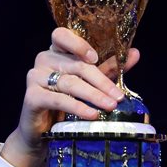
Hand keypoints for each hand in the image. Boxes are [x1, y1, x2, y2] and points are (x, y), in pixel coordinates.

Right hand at [1, 27, 141, 166]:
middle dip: (101, 82)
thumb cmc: (67, 102)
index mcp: (57, 51)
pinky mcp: (32, 96)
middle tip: (118, 96)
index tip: (95, 58)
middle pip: (76, 66)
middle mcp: (44, 59)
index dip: (78, 44)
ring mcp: (35, 77)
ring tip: (110, 106)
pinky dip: (77, 107)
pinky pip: (58, 99)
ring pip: (70, 83)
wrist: (43, 130)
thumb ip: (109, 68)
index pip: (61, 35)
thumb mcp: (91, 82)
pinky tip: (92, 114)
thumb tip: (134, 53)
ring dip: (93, 96)